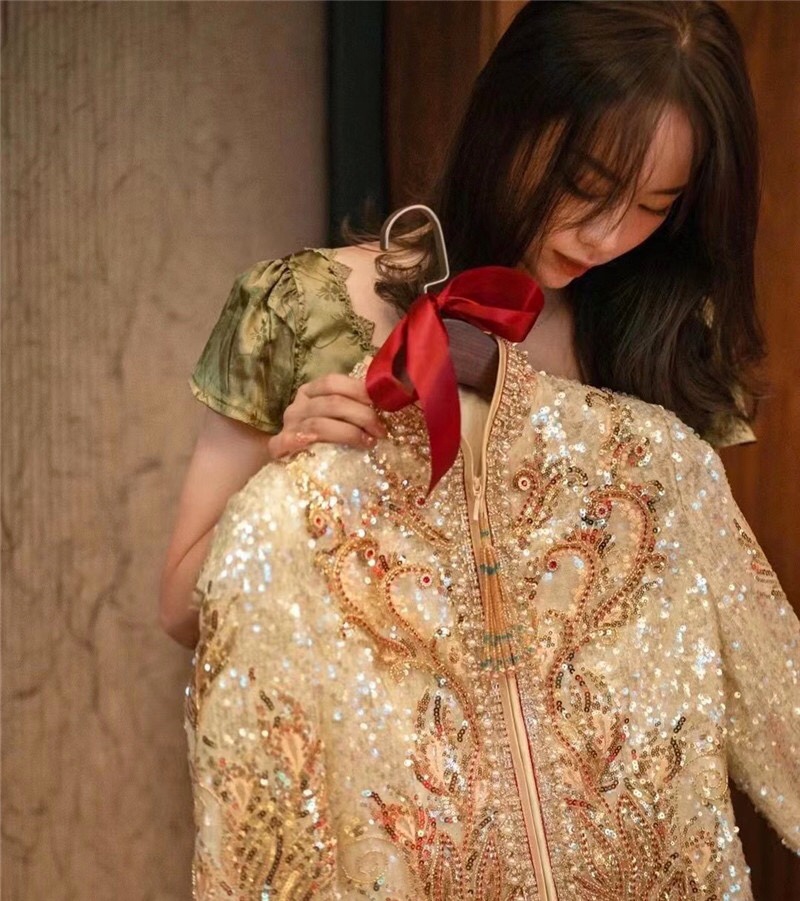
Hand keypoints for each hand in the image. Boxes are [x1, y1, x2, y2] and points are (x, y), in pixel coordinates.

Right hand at [267, 373, 386, 459]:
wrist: (291, 465)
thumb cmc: (323, 440)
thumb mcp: (337, 418)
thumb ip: (353, 404)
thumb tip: (384, 388)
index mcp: (310, 393)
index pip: (333, 382)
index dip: (358, 390)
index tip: (379, 403)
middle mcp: (297, 406)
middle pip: (332, 403)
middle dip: (362, 415)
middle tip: (380, 430)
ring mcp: (288, 427)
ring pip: (320, 424)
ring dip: (350, 433)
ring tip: (369, 442)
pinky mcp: (279, 447)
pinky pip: (291, 441)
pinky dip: (307, 441)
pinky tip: (324, 446)